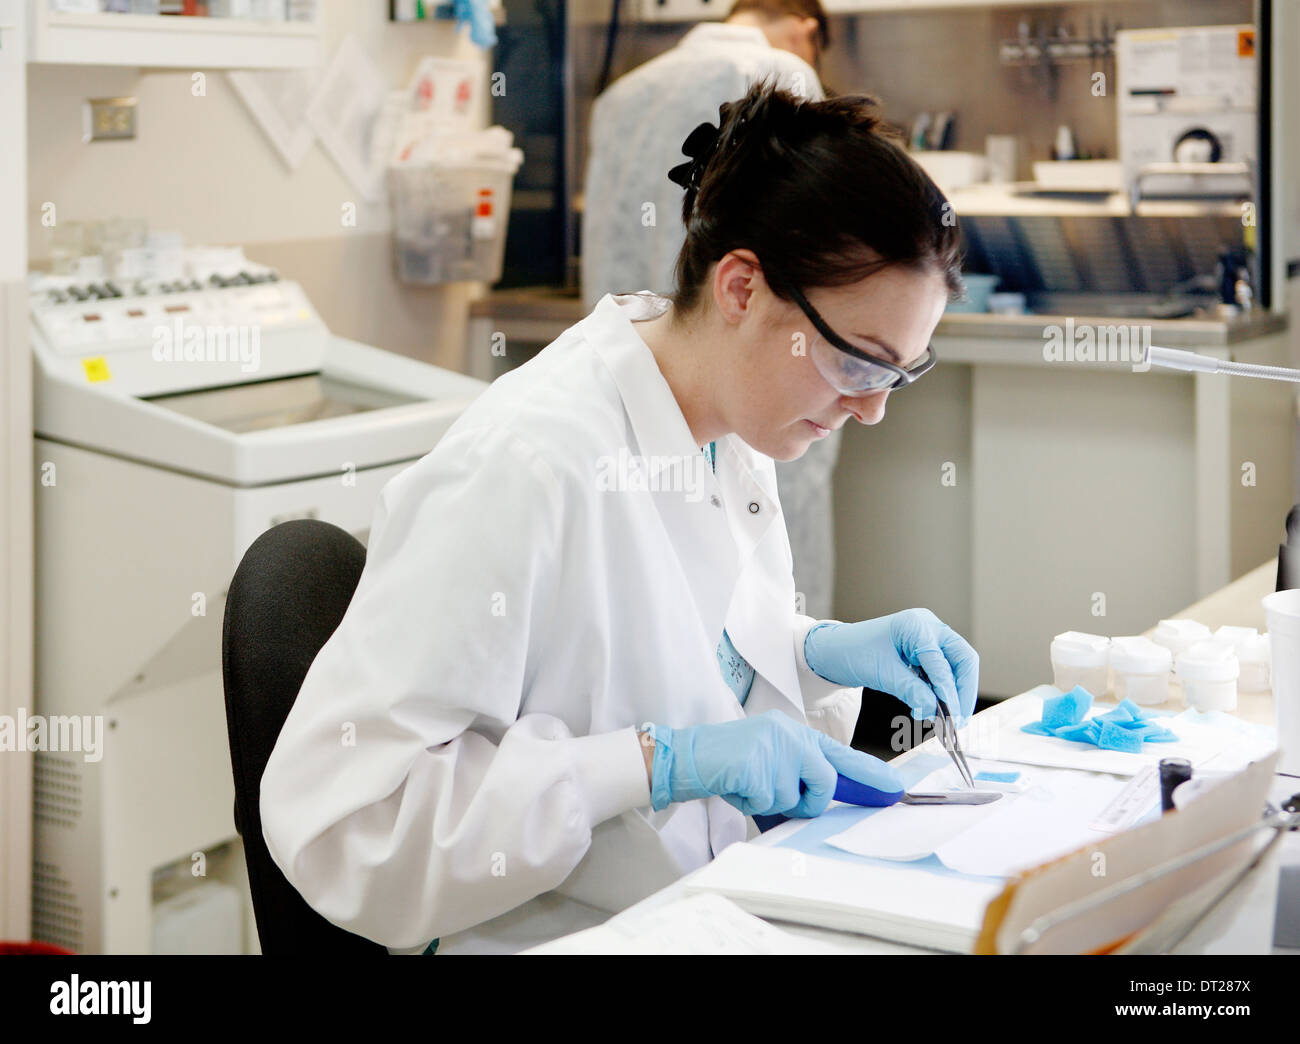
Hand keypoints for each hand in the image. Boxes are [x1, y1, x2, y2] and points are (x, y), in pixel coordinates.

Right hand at [646, 710, 903, 816]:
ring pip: (793, 797)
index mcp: (793, 731)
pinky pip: (766, 801)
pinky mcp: (754, 763)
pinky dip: (749, 802)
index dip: (869, 773)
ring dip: (769, 801)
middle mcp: (788, 734)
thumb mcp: (768, 759)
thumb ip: (796, 772)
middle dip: (805, 799)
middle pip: (823, 780)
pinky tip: (734, 785)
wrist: (685, 754)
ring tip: (746, 784)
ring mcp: (772, 746)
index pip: (839, 754)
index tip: (894, 789)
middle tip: (774, 793)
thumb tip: (821, 799)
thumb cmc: (727, 763)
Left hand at [803, 609, 978, 724]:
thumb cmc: (852, 652)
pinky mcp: (925, 651)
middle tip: (960, 720)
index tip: (951, 717)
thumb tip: (934, 711)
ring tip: (950, 721)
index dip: (948, 691)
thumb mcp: (882, 674)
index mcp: (916, 625)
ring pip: (956, 666)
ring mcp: (929, 637)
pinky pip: (944, 671)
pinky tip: (937, 708)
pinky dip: (943, 690)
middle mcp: (928, 627)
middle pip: (962, 659)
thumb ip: (911, 691)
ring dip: (954, 693)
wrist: (834, 650)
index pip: (942, 661)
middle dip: (963, 690)